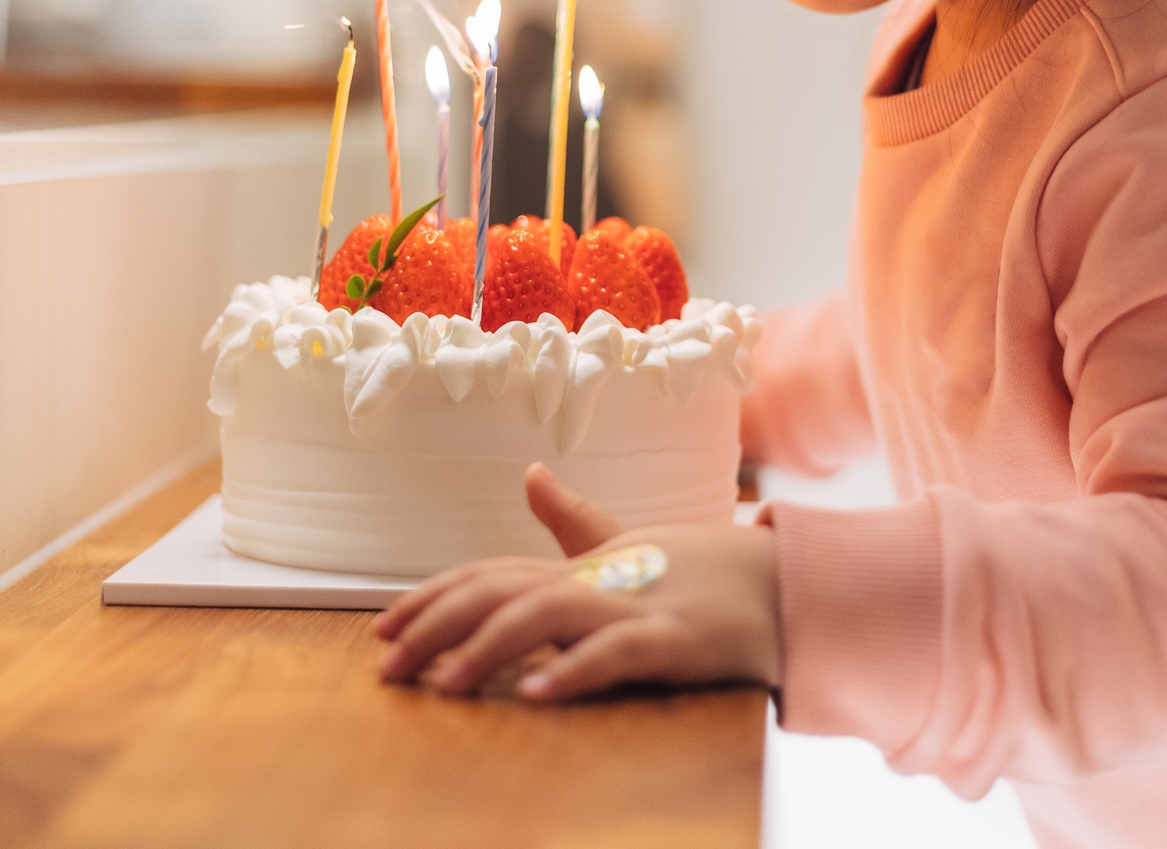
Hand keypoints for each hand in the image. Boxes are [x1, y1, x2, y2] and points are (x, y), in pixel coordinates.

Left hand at [373, 462, 780, 700]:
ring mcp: (636, 604)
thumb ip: (574, 522)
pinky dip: (575, 669)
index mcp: (580, 564)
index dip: (433, 598)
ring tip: (445, 685)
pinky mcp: (677, 639)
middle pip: (501, 591)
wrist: (784, 583)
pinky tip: (537, 692)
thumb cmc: (700, 573)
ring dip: (489, 649)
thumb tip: (530, 474)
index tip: (382, 630)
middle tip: (388, 670)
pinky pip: (617, 652)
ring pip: (546, 615)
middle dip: (437, 627)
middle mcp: (597, 577)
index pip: (489, 574)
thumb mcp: (630, 549)